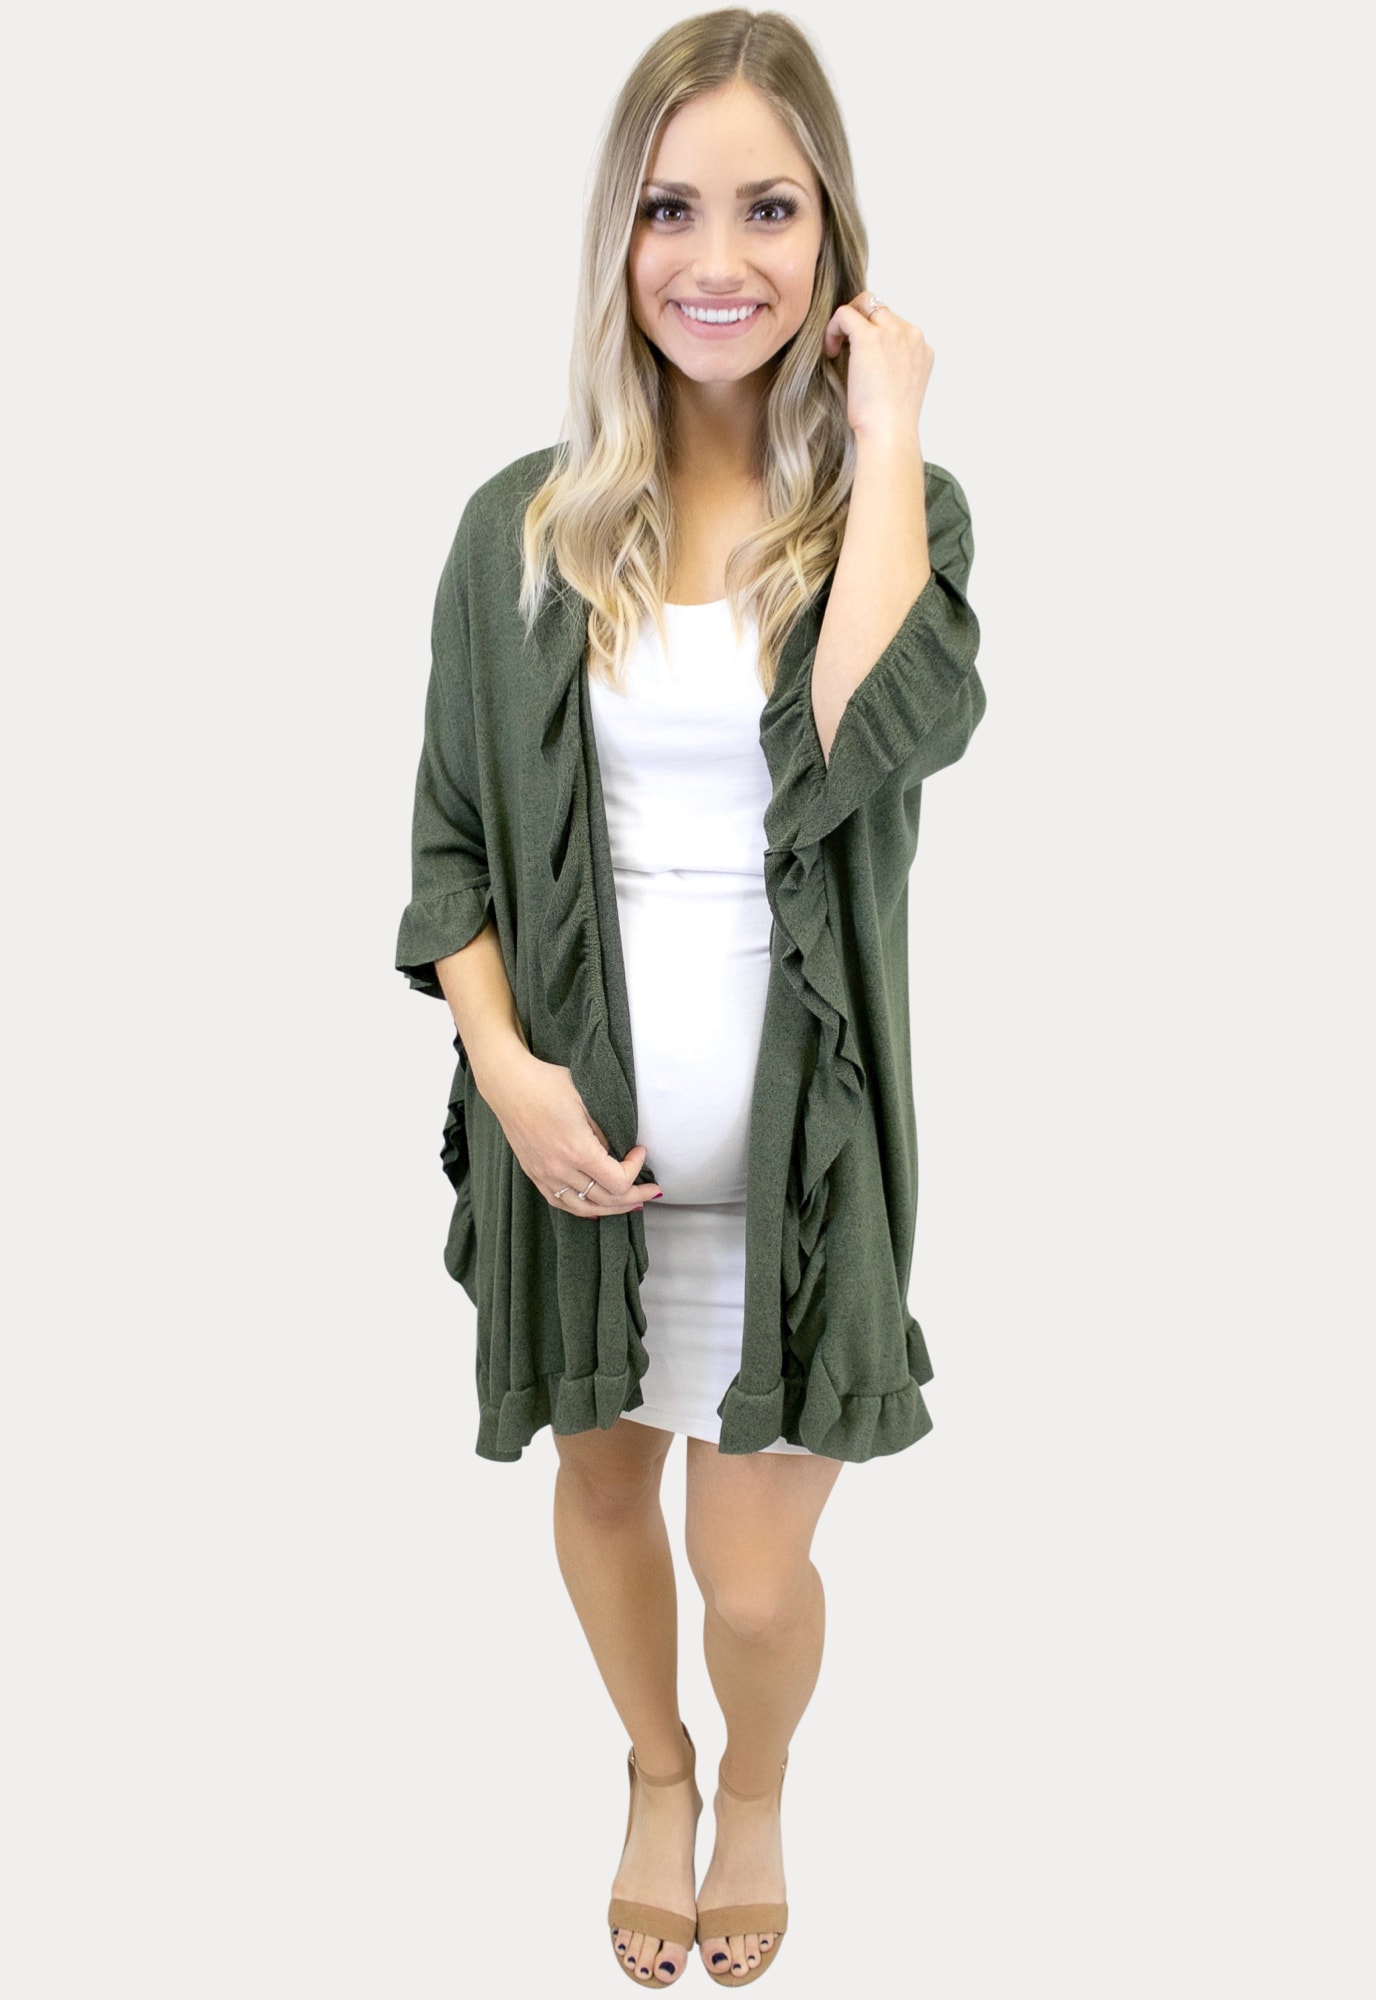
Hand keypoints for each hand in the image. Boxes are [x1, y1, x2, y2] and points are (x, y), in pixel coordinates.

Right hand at [482, 1048, 662, 1217]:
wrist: (509, 1084)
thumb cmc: (547, 1084)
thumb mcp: (587, 1101)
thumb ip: (604, 1132)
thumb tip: (617, 1153)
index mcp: (577, 1149)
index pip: (617, 1181)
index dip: (635, 1170)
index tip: (639, 1151)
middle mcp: (560, 1168)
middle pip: (605, 1199)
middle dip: (634, 1196)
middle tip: (651, 1190)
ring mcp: (545, 1174)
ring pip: (584, 1207)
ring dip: (612, 1208)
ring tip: (630, 1204)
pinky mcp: (534, 1173)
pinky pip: (560, 1201)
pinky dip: (582, 1208)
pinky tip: (595, 1209)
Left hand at [823, 289, 932, 448]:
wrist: (890, 433)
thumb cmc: (890, 423)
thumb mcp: (898, 388)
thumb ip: (892, 365)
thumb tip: (868, 358)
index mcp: (922, 349)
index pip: (895, 325)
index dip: (874, 335)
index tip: (860, 358)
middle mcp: (912, 336)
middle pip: (881, 309)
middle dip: (860, 323)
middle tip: (844, 348)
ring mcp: (894, 334)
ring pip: (865, 304)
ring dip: (848, 323)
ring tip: (837, 350)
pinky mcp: (870, 338)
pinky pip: (846, 313)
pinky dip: (833, 328)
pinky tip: (830, 351)